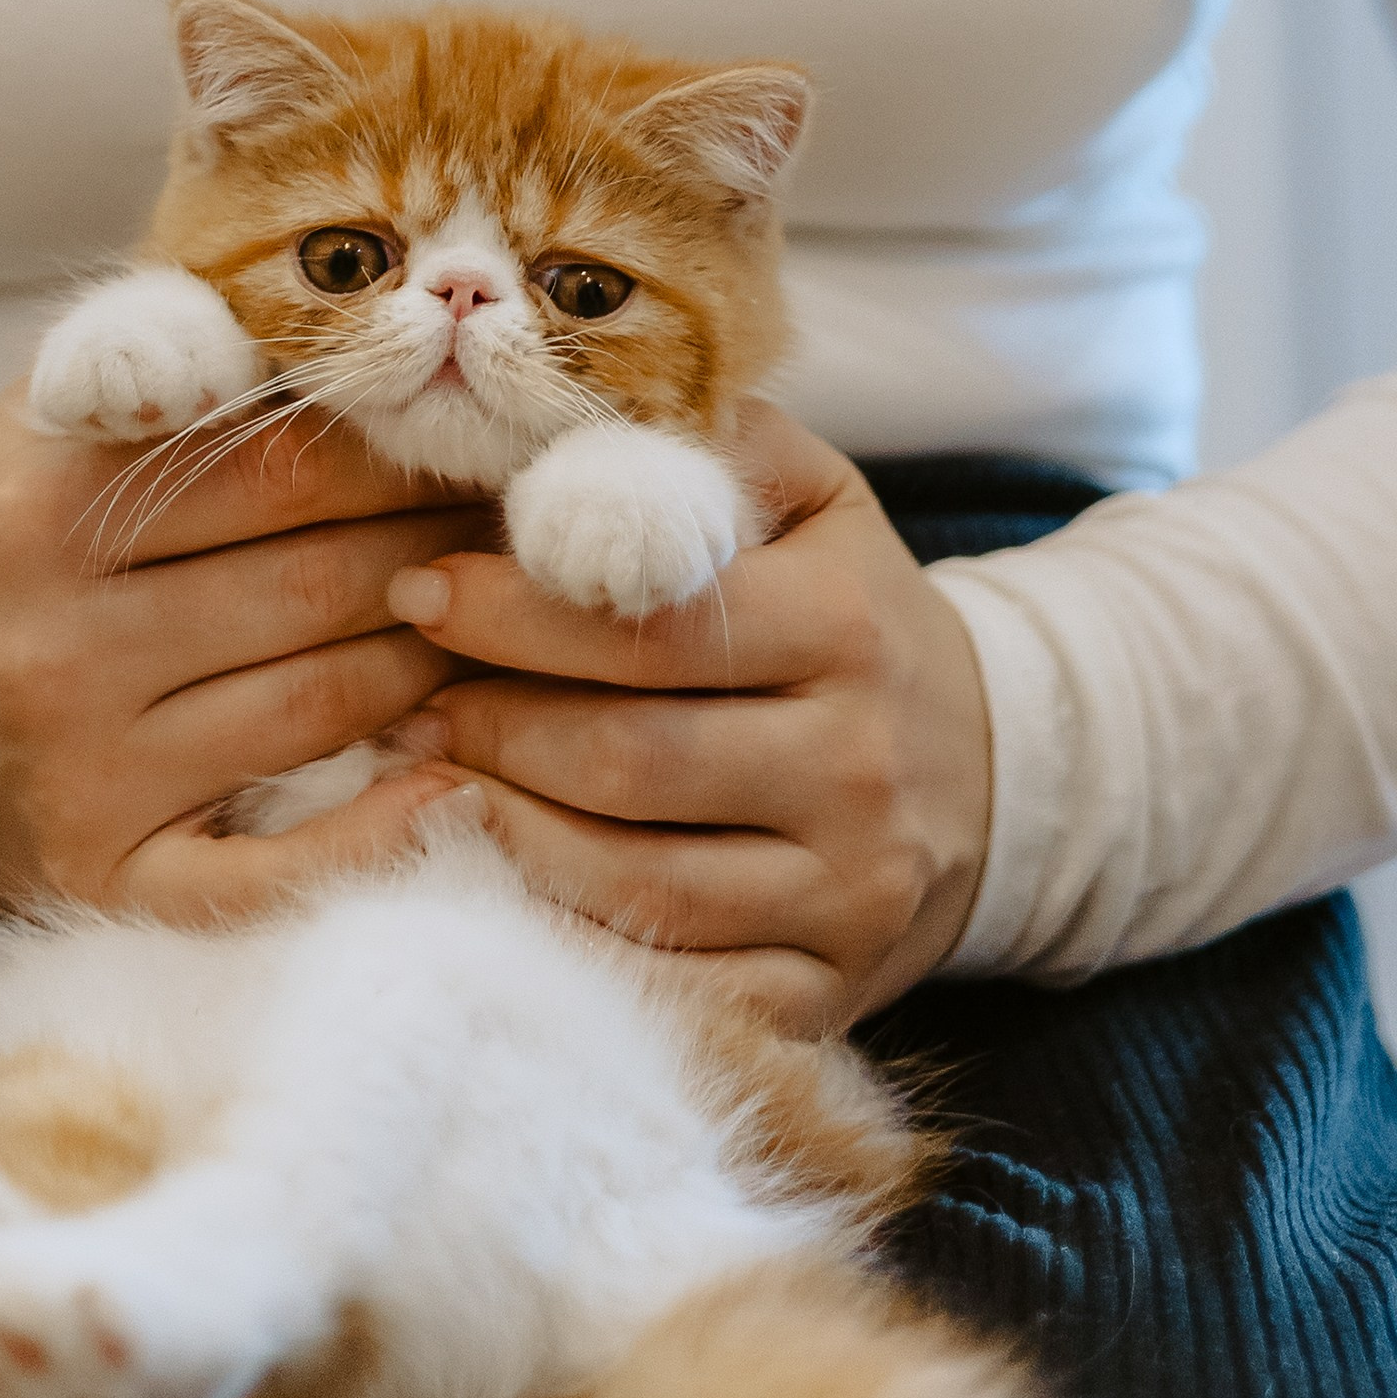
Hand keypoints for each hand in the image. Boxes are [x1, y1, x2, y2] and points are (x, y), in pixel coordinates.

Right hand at [0, 385, 488, 915]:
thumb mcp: (47, 421)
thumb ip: (176, 357)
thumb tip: (358, 308)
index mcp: (46, 508)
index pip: (285, 469)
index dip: (408, 456)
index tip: (484, 445)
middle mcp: (58, 644)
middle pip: (319, 587)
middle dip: (441, 554)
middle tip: (525, 535)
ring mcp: (83, 772)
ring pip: (322, 708)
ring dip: (435, 666)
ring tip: (497, 628)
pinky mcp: (103, 875)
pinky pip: (265, 874)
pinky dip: (372, 837)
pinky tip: (452, 789)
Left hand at [384, 403, 991, 1032]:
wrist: (992, 774)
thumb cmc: (852, 619)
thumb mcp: (817, 503)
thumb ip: (710, 446)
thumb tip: (567, 407)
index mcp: (849, 626)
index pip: (650, 625)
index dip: (514, 610)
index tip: (420, 590)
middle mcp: (859, 766)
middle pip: (626, 759)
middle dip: (490, 725)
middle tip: (405, 700)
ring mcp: (845, 891)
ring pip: (635, 881)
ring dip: (503, 832)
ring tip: (425, 781)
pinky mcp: (826, 989)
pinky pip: (670, 982)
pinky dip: (568, 939)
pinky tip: (498, 884)